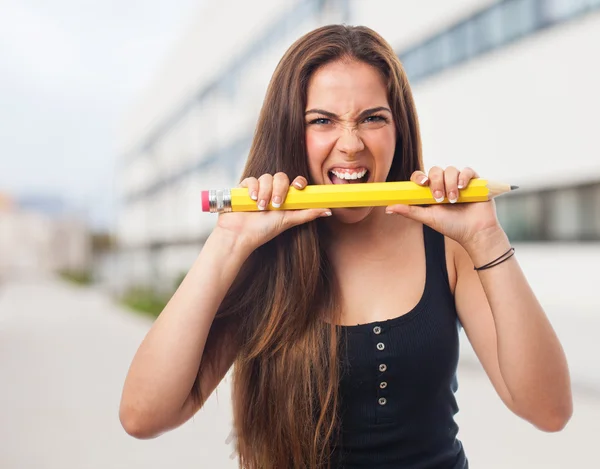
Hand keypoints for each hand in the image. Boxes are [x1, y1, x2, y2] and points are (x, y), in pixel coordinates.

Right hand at [214, 173, 330, 253]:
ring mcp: (258, 189)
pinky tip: (252, 199)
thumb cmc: (263, 230)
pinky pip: (251, 179)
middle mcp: (272, 191)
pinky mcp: (244, 189)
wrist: (240, 235)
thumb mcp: (288, 221)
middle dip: (279, 189)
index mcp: (285, 198)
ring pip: (266, 177)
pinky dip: (253, 187)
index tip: (299, 187)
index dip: (298, 182)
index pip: (294, 182)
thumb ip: (307, 214)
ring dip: (265, 192)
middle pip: (281, 177)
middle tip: (276, 204)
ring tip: (261, 207)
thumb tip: (328, 210)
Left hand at [385, 166, 503, 246]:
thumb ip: (410, 211)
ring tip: (454, 200)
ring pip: (450, 170)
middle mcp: (444, 184)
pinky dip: (464, 177)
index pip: (421, 177)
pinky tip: (463, 188)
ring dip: (450, 184)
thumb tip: (388, 208)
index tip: (422, 184)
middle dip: (437, 182)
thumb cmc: (452, 226)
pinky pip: (467, 170)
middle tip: (440, 198)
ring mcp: (459, 182)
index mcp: (431, 191)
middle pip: (435, 170)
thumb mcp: (428, 218)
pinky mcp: (474, 182)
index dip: (419, 177)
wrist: (476, 233)